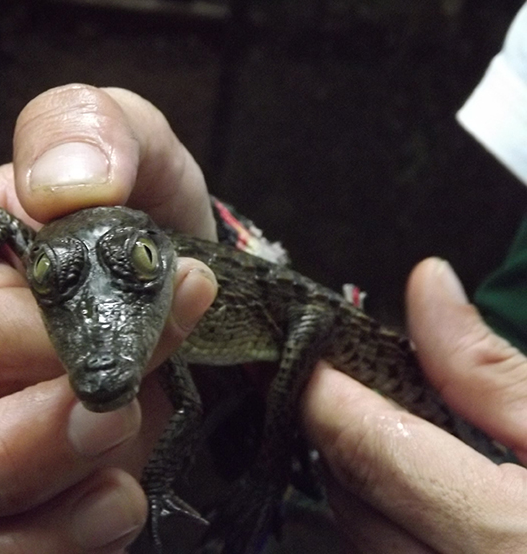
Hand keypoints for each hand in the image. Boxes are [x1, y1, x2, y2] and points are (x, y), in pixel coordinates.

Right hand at [0, 85, 217, 553]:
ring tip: (120, 496)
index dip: (66, 336)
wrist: (183, 296)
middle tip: (113, 422)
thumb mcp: (132, 151)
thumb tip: (65, 185)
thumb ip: (88, 132)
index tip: (169, 313)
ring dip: (25, 534)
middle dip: (7, 454)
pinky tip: (111, 515)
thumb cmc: (143, 225)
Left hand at [302, 257, 526, 552]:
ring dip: (362, 480)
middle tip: (358, 382)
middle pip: (352, 498)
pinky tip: (419, 492)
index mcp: (504, 541)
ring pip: (360, 538)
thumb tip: (428, 287)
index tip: (311, 352)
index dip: (324, 393)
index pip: (372, 451)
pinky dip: (387, 519)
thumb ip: (490, 368)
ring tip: (398, 432)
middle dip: (341, 432)